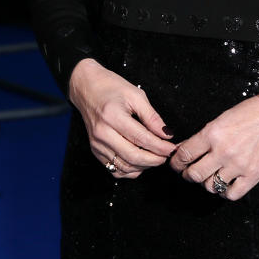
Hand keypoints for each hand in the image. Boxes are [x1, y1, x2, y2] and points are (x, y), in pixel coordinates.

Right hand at [67, 58, 174, 179]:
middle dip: (155, 160)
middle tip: (166, 156)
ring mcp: (97, 144)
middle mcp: (102, 133)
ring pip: (125, 167)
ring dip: (144, 166)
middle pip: (133, 156)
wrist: (86, 88)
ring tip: (156, 158)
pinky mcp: (95, 150)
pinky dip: (130, 170)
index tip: (172, 148)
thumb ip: (151, 116)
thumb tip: (166, 134)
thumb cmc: (110, 87)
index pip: (142, 139)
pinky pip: (114, 170)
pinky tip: (140, 162)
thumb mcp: (135, 95)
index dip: (160, 147)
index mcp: (113, 116)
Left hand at [169, 92, 258, 200]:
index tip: (176, 165)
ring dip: (207, 183)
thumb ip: (203, 136)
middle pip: (194, 174)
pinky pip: (231, 194)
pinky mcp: (252, 176)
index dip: (176, 163)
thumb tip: (185, 150)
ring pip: (211, 186)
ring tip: (210, 176)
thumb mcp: (221, 119)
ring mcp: (238, 165)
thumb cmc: (249, 114)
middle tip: (189, 172)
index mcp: (212, 133)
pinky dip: (225, 192)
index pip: (184, 154)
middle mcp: (223, 151)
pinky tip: (225, 183)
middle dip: (188, 175)